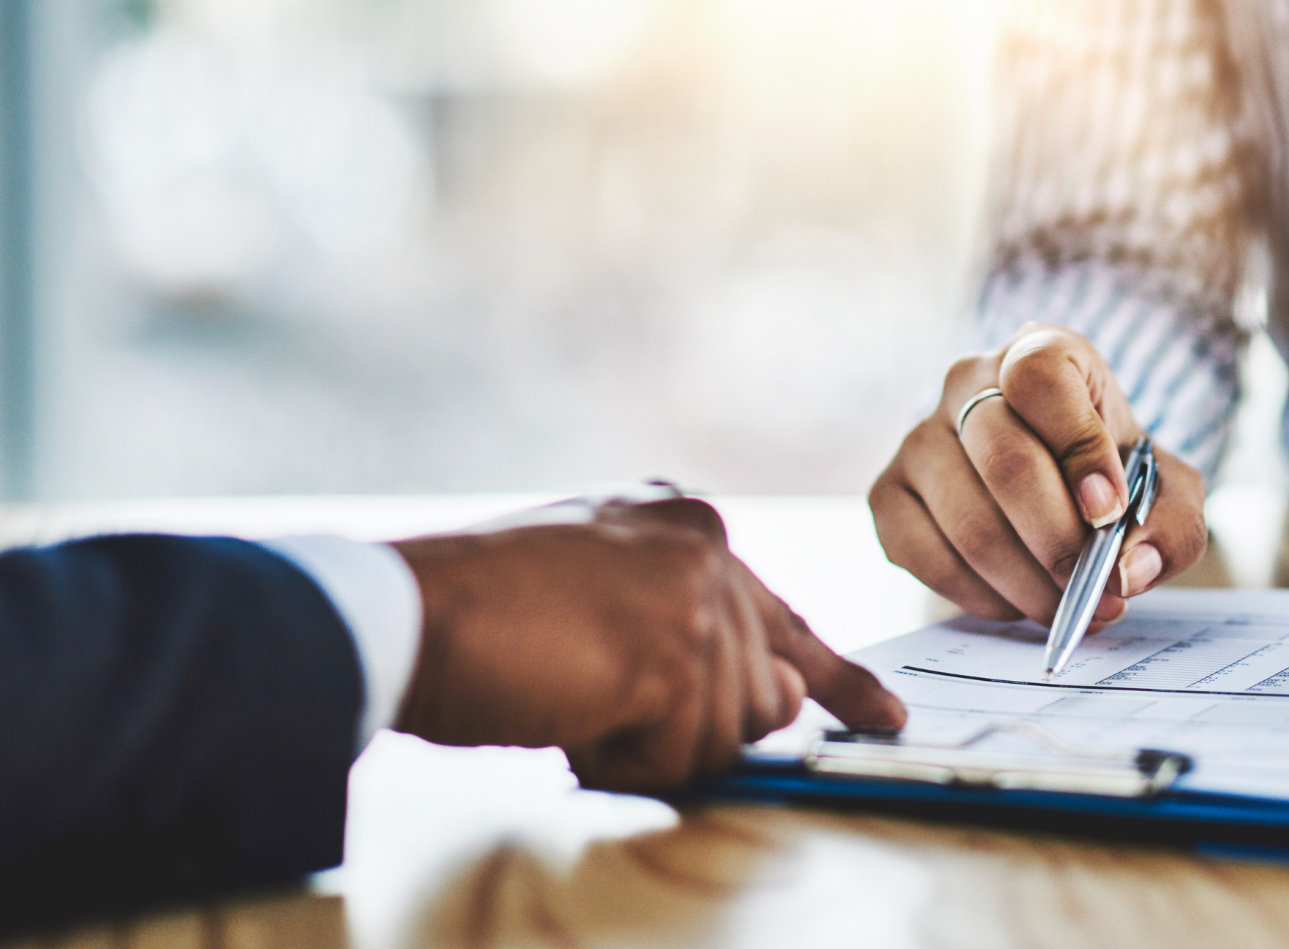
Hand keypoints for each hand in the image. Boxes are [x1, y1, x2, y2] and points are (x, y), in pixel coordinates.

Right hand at [392, 497, 906, 794]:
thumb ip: (691, 642)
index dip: (834, 677)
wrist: (405, 611)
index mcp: (685, 525)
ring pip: (729, 733)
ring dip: (645, 745)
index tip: (883, 715)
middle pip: (761, 696)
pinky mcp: (678, 650)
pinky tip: (570, 712)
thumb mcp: (601, 604)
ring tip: (571, 694)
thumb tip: (779, 701)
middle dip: (686, 728)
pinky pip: (683, 760)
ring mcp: (698, 593)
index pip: (783, 615)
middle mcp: (705, 545)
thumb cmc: (478, 619)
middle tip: (596, 700)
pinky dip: (619, 762)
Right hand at [869, 322, 1207, 626]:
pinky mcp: (888, 493)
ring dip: (1028, 585)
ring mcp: (918, 436)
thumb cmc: (1113, 479)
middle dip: (1060, 543)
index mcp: (1041, 352)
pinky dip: (980, 596)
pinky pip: (924, 555)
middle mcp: (967, 379)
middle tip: (1099, 591)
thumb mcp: (1168, 490)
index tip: (1110, 512)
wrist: (1059, 490)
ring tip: (1071, 607)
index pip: (1041, 379)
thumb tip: (1129, 569)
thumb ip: (1173, 525)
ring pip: (968, 522)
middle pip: (1004, 461)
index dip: (1078, 448)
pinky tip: (1018, 600)